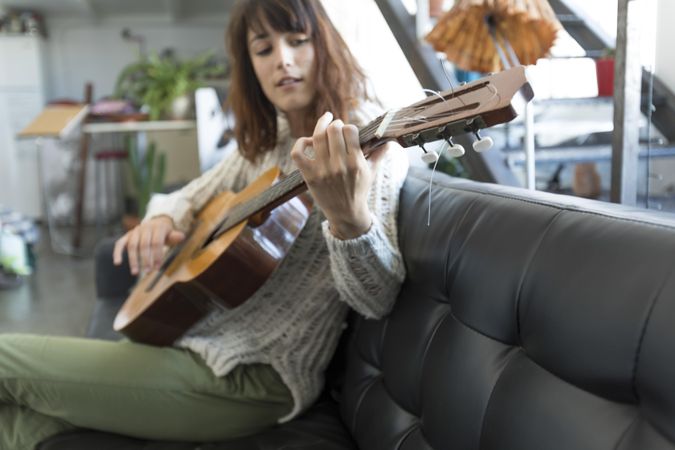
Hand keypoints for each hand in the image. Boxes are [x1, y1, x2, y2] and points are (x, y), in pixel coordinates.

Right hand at [113, 215, 184, 274]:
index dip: (157, 255)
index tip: (157, 268)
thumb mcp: (171, 234)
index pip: (157, 242)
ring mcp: (135, 231)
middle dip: (145, 259)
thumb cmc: (165, 233)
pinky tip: (117, 263)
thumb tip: (181, 236)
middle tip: (147, 272)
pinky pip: (120, 243)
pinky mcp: (127, 235)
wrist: (156, 222)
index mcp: (158, 227)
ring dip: (133, 260)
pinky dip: (117, 253)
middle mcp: (145, 228)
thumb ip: (174, 237)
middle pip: (144, 245)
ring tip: (135, 273)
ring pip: (132, 245)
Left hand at [290, 112, 388, 239]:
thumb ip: (379, 155)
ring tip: (324, 123)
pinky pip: (298, 153)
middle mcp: (339, 165)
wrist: (346, 214)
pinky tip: (309, 142)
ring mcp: (323, 170)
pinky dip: (301, 143)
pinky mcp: (309, 176)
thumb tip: (389, 141)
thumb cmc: (359, 190)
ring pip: (317, 137)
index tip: (348, 131)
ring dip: (320, 125)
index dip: (348, 127)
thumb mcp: (372, 173)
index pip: (350, 130)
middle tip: (336, 126)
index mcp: (356, 162)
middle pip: (333, 130)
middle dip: (335, 124)